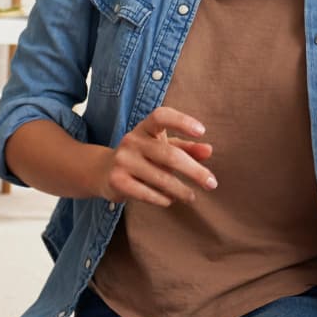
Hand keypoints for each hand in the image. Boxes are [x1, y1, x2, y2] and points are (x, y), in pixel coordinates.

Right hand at [97, 105, 215, 206]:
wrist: (104, 171)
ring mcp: (123, 160)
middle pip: (170, 155)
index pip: (161, 116)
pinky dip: (163, 199)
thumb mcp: (164, 147)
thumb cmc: (143, 157)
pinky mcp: (117, 181)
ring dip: (181, 190)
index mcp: (145, 128)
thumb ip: (187, 148)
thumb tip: (208, 150)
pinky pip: (148, 194)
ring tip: (191, 196)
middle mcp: (132, 140)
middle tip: (212, 184)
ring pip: (162, 178)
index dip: (181, 121)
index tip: (202, 131)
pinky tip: (169, 200)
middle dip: (195, 171)